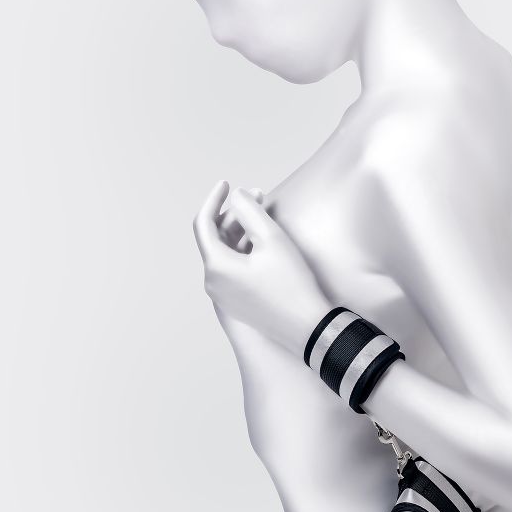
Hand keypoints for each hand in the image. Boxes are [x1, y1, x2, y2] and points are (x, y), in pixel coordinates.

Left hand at [193, 180, 329, 353]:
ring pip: (225, 253)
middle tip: (257, 195)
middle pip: (215, 238)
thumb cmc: (292, 285)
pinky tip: (263, 241)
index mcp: (216, 267)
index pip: (203, 224)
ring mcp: (224, 295)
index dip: (213, 199)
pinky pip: (233, 269)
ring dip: (240, 231)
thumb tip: (236, 197)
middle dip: (233, 214)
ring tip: (263, 215)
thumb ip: (249, 211)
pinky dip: (243, 250)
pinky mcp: (238, 302)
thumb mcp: (272, 239)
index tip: (226, 183)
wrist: (308, 327)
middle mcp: (214, 283)